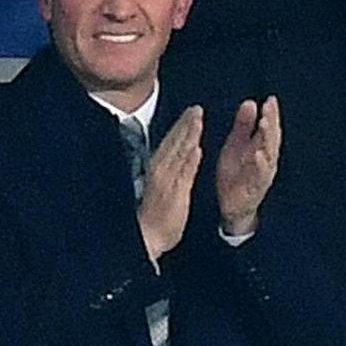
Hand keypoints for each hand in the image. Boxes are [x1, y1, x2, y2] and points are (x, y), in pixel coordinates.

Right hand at [137, 104, 203, 264]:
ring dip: (188, 136)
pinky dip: (189, 160)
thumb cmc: (154, 214)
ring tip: (198, 119)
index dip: (181, 126)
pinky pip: (183, 174)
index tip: (191, 112)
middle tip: (197, 108)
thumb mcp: (161, 187)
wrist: (147, 237)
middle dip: (186, 124)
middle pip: (174, 143)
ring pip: (179, 154)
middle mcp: (161, 171)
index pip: (170, 143)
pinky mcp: (174, 194)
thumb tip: (180, 154)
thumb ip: (170, 170)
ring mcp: (167, 182)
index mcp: (158, 169)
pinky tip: (197, 148)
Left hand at [215, 96, 280, 236]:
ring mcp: (262, 175)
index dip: (271, 114)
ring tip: (264, 124)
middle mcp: (266, 161)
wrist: (231, 205)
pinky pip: (260, 176)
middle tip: (269, 108)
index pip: (269, 128)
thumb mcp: (236, 145)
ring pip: (269, 155)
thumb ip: (243, 126)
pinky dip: (260, 165)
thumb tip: (251, 102)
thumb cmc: (236, 173)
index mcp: (261, 148)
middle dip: (272, 122)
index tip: (270, 99)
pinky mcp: (255, 189)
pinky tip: (258, 154)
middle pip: (272, 139)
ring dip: (268, 140)